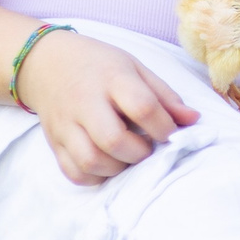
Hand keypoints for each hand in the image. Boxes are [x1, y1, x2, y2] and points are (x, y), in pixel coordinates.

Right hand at [14, 32, 198, 185]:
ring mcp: (65, 125)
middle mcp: (85, 102)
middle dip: (140, 152)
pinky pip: (73, 172)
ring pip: (90, 161)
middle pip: (113, 139)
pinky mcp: (54, 142)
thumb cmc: (99, 65)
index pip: (142, 107)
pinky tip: (108, 164)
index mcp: (112, 79)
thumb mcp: (135, 68)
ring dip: (118, 168)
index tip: (170, 133)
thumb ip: (164, 96)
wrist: (46, 62)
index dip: (164, 127)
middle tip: (147, 147)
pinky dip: (95, 177)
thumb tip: (193, 121)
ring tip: (128, 157)